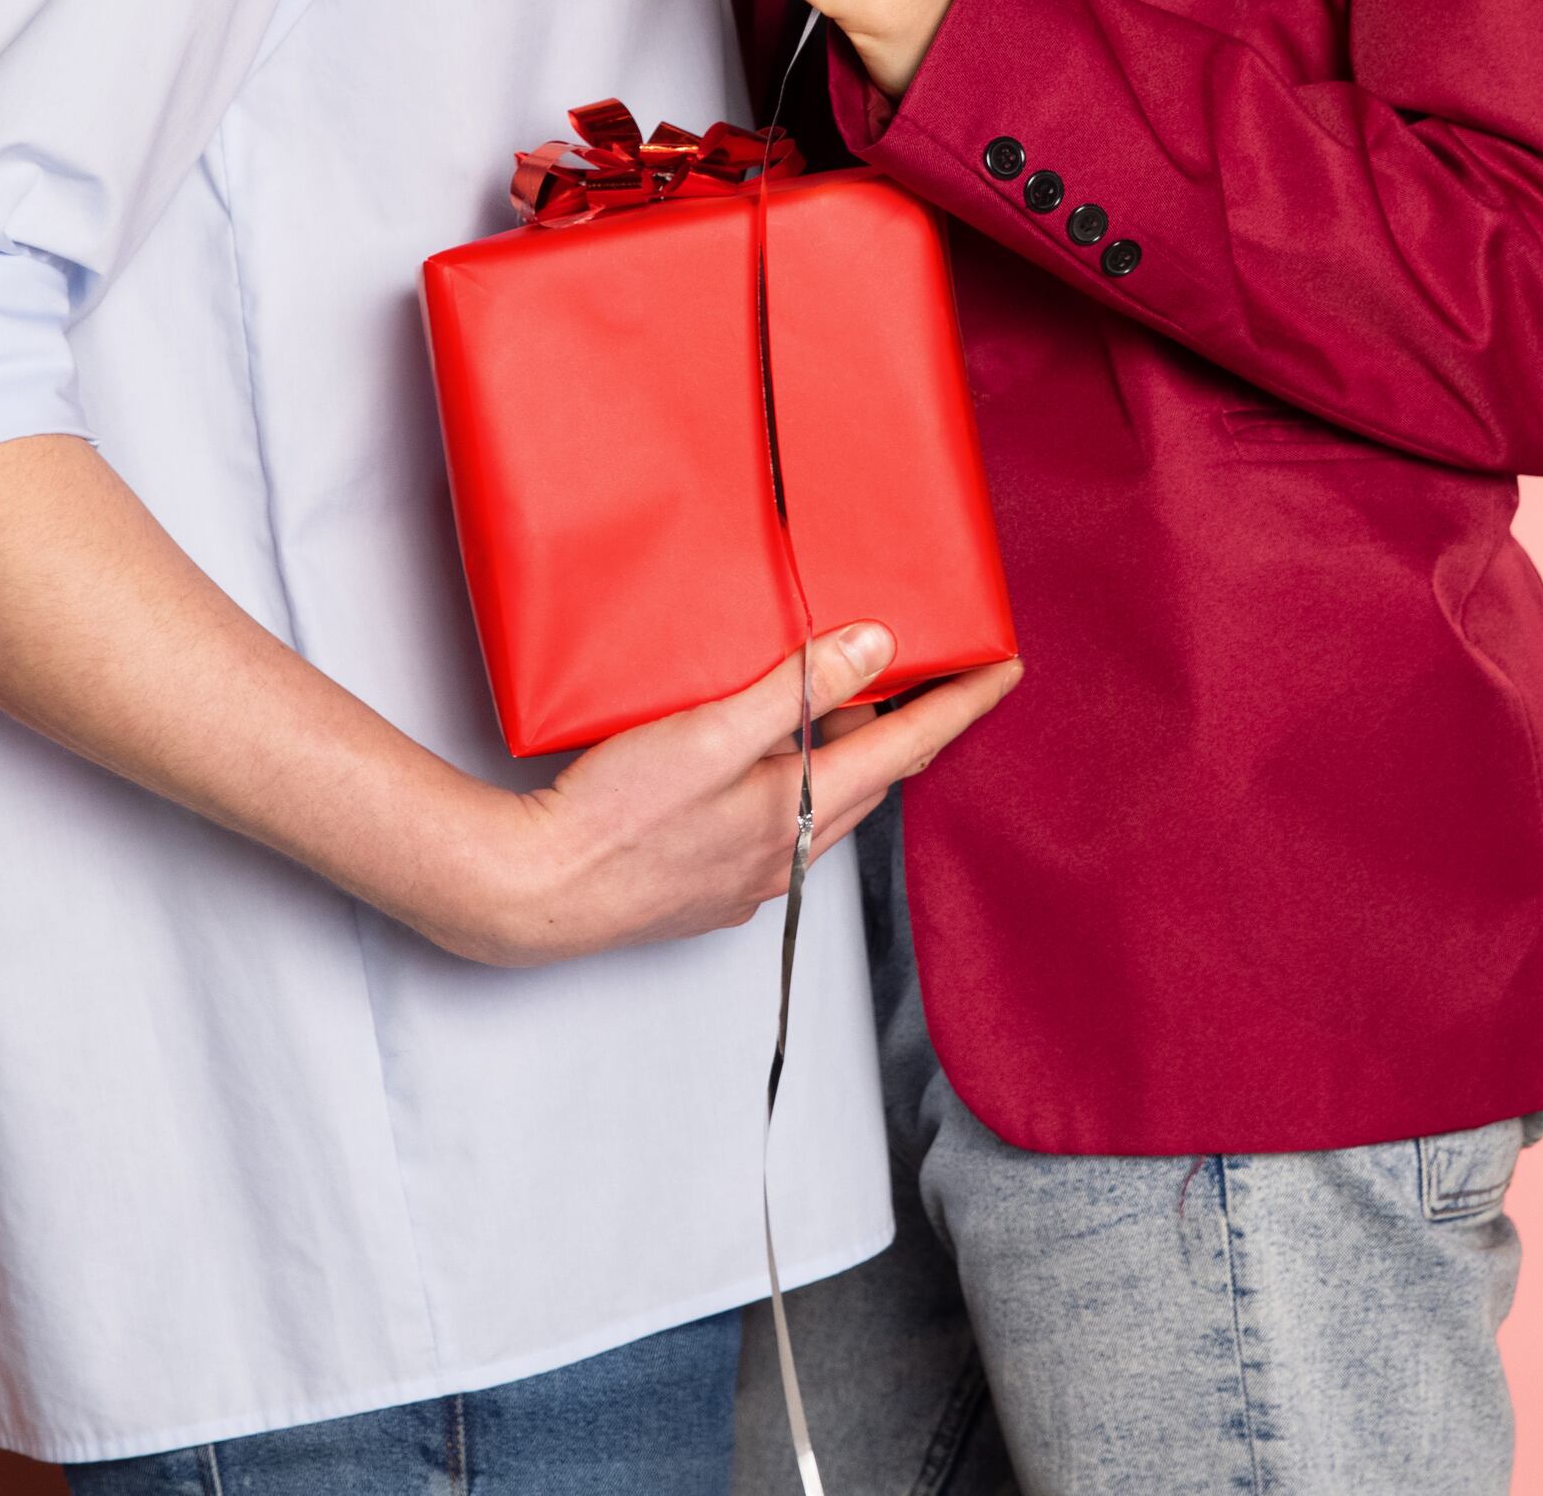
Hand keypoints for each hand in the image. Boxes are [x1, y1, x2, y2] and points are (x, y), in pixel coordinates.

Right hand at [446, 626, 1021, 967]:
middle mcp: (789, 855)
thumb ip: (794, 688)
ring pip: (827, 806)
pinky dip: (794, 788)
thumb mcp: (709, 731)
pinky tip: (762, 765)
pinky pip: (780, 831)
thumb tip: (876, 648)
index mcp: (800, 811)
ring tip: (836, 701)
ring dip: (846, 755)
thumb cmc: (613, 815)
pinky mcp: (712, 891)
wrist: (536, 893)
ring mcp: (751, 881)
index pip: (909, 746)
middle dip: (909, 725)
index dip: (962, 704)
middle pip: (875, 777)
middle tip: (926, 671)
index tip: (1006, 670)